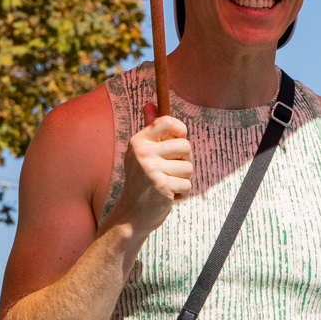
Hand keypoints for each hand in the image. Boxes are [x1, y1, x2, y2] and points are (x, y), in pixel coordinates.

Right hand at [101, 113, 193, 237]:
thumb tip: (150, 104)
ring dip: (183, 180)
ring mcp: (151, 169)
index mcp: (139, 142)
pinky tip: (167, 198)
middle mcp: (143, 153)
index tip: (179, 140)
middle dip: (185, 161)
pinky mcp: (161, 186)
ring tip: (167, 185)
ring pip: (189, 167)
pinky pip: (187, 185)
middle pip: (186, 146)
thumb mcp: (141, 154)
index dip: (180, 130)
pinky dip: (182, 194)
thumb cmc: (141, 183)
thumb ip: (149, 130)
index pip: (167, 122)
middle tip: (171, 172)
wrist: (132, 216)